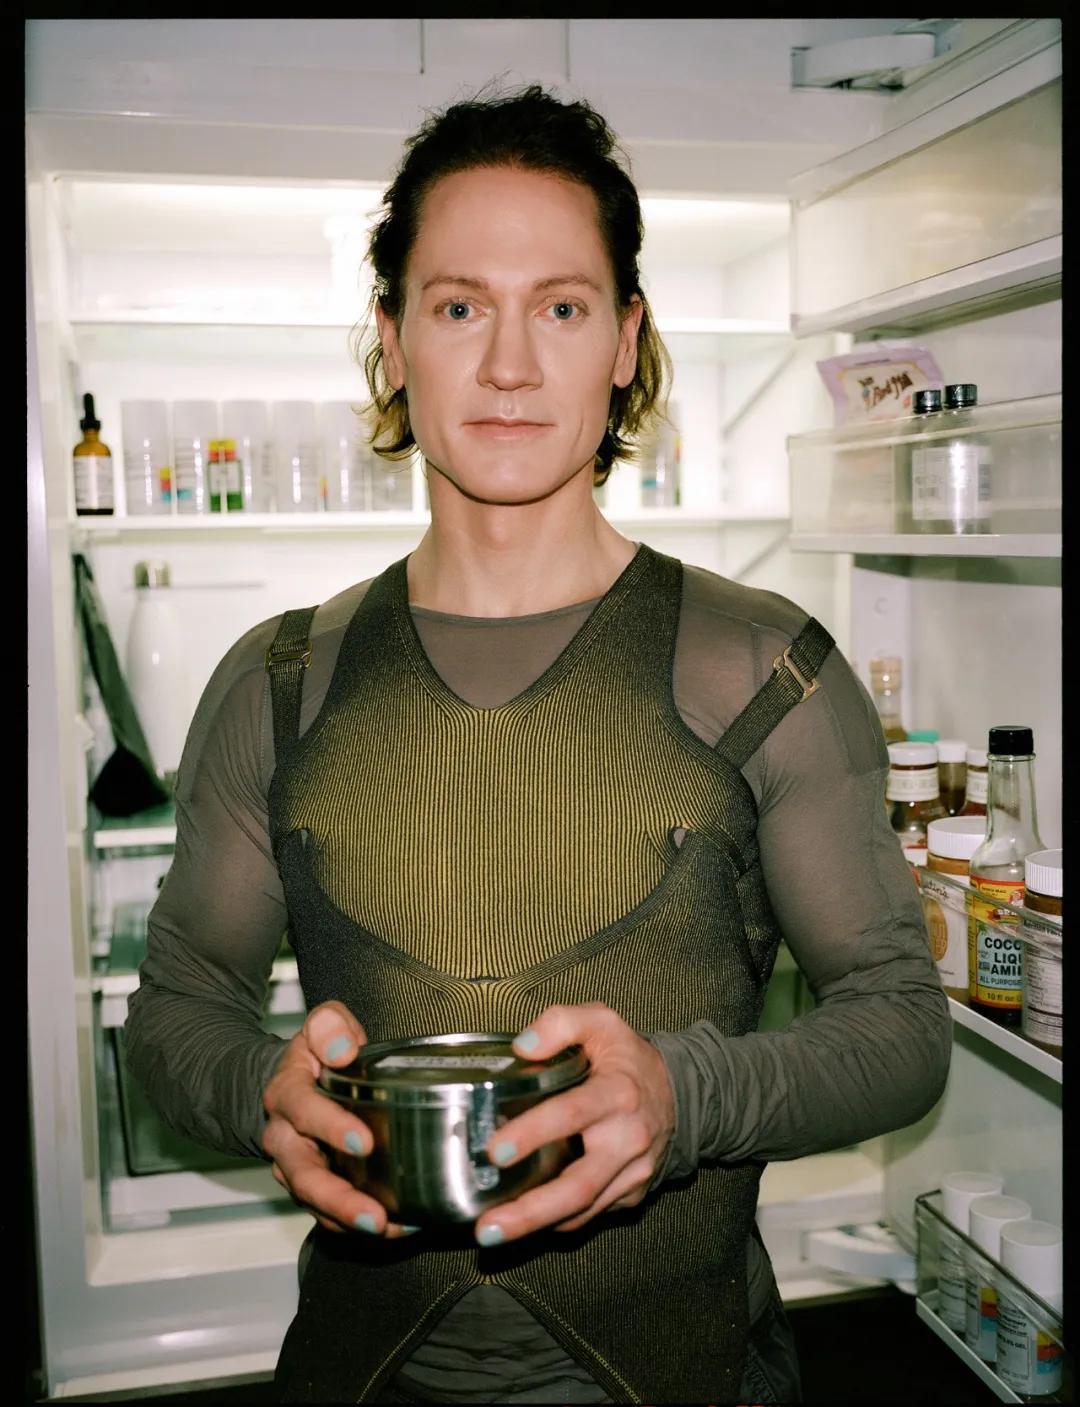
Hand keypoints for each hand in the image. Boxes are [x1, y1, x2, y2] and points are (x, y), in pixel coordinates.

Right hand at [262, 1000, 416, 1238]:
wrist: (292, 1083)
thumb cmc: (319, 1054)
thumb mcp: (322, 1025)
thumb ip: (330, 1026)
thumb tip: (343, 1049)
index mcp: (286, 1093)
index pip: (302, 1110)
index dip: (330, 1127)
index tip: (364, 1142)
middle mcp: (283, 1137)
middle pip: (303, 1175)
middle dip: (338, 1199)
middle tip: (374, 1214)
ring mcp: (294, 1168)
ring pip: (314, 1202)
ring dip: (349, 1221)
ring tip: (388, 1229)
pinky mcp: (311, 1188)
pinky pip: (328, 1214)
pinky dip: (357, 1226)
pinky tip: (397, 1227)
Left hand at [474, 1002, 675, 1245]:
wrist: (679, 1092)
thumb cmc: (627, 1058)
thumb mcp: (601, 1023)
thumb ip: (561, 1023)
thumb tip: (523, 1046)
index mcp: (617, 1093)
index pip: (572, 1114)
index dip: (533, 1132)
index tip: (495, 1151)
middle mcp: (629, 1138)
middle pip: (579, 1185)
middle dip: (531, 1210)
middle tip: (486, 1227)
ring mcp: (633, 1172)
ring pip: (583, 1209)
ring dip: (535, 1226)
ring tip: (491, 1234)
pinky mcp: (632, 1193)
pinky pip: (591, 1214)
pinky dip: (557, 1221)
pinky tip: (525, 1222)